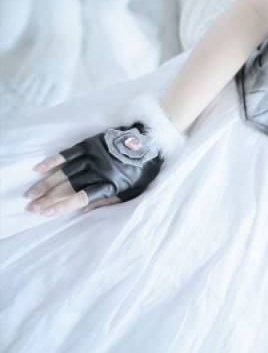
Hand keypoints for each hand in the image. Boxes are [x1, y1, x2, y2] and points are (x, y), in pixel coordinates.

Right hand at [22, 123, 163, 217]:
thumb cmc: (144, 169)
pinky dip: (53, 161)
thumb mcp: (134, 191)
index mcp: (111, 184)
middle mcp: (100, 170)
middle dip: (47, 198)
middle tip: (30, 207)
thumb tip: (84, 211)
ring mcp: (94, 155)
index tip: (45, 213)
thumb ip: (110, 201)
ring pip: (65, 172)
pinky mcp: (91, 143)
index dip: (62, 206)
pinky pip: (68, 153)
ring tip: (30, 195)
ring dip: (45, 184)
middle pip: (69, 187)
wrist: (152, 139)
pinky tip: (38, 169)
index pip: (82, 198)